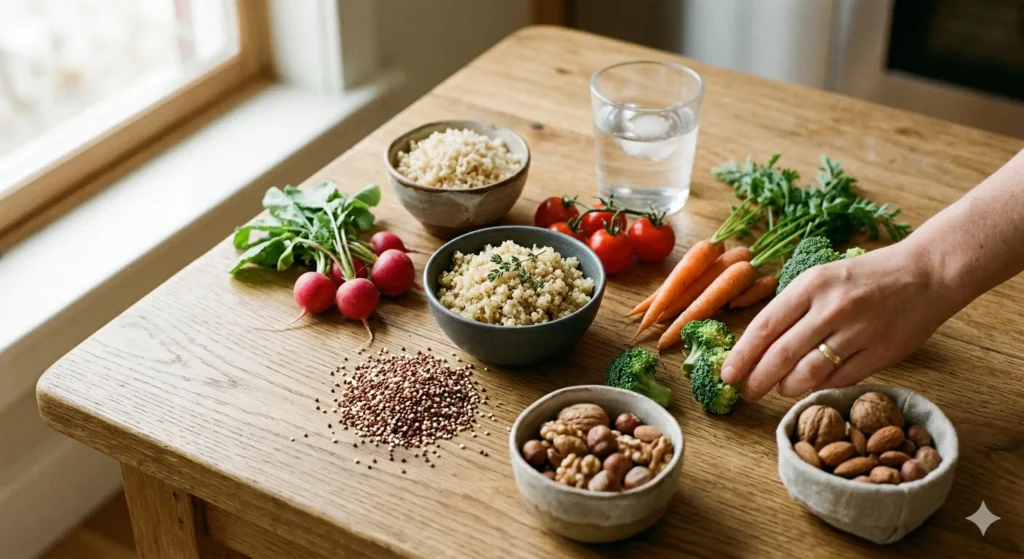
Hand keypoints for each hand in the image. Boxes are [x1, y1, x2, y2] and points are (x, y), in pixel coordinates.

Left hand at [720, 242, 957, 399]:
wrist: (927, 273)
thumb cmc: (865, 277)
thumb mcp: (822, 279)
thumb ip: (793, 310)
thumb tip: (757, 349)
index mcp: (811, 285)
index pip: (764, 327)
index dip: (742, 356)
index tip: (727, 374)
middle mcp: (832, 307)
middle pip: (781, 355)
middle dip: (756, 380)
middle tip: (745, 392)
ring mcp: (858, 332)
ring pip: (808, 374)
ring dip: (786, 388)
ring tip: (778, 389)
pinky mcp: (881, 353)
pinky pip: (840, 380)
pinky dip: (820, 387)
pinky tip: (811, 385)